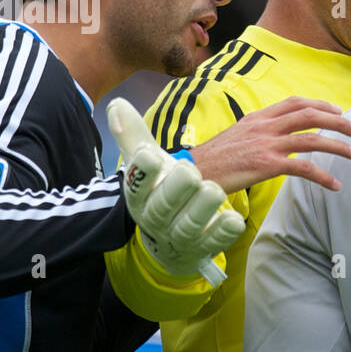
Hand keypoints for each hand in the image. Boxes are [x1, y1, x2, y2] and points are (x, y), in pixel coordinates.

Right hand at [107, 98, 244, 277]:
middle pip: (164, 205)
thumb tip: (117, 104)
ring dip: (204, 206)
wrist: (171, 240)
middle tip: (191, 171)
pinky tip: (233, 218)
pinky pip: (216, 240)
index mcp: (139, 195)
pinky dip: (225, 230)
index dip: (142, 170)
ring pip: (190, 224)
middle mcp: (156, 218)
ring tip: (214, 190)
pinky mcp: (205, 247)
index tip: (150, 155)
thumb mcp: (148, 164)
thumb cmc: (162, 192)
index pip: (135, 183)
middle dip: (178, 186)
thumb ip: (134, 136)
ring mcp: (181, 236)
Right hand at [188, 97, 350, 193]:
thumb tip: (276, 138)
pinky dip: (324, 177)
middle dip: (338, 120)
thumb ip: (258, 133)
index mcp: (258, 118)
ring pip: (312, 138)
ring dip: (338, 145)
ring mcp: (267, 144)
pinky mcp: (267, 165)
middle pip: (310, 115)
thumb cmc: (214, 160)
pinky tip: (335, 184)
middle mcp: (265, 126)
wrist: (193, 172)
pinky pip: (304, 168)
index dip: (320, 104)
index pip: (294, 103)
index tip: (337, 110)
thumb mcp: (237, 137)